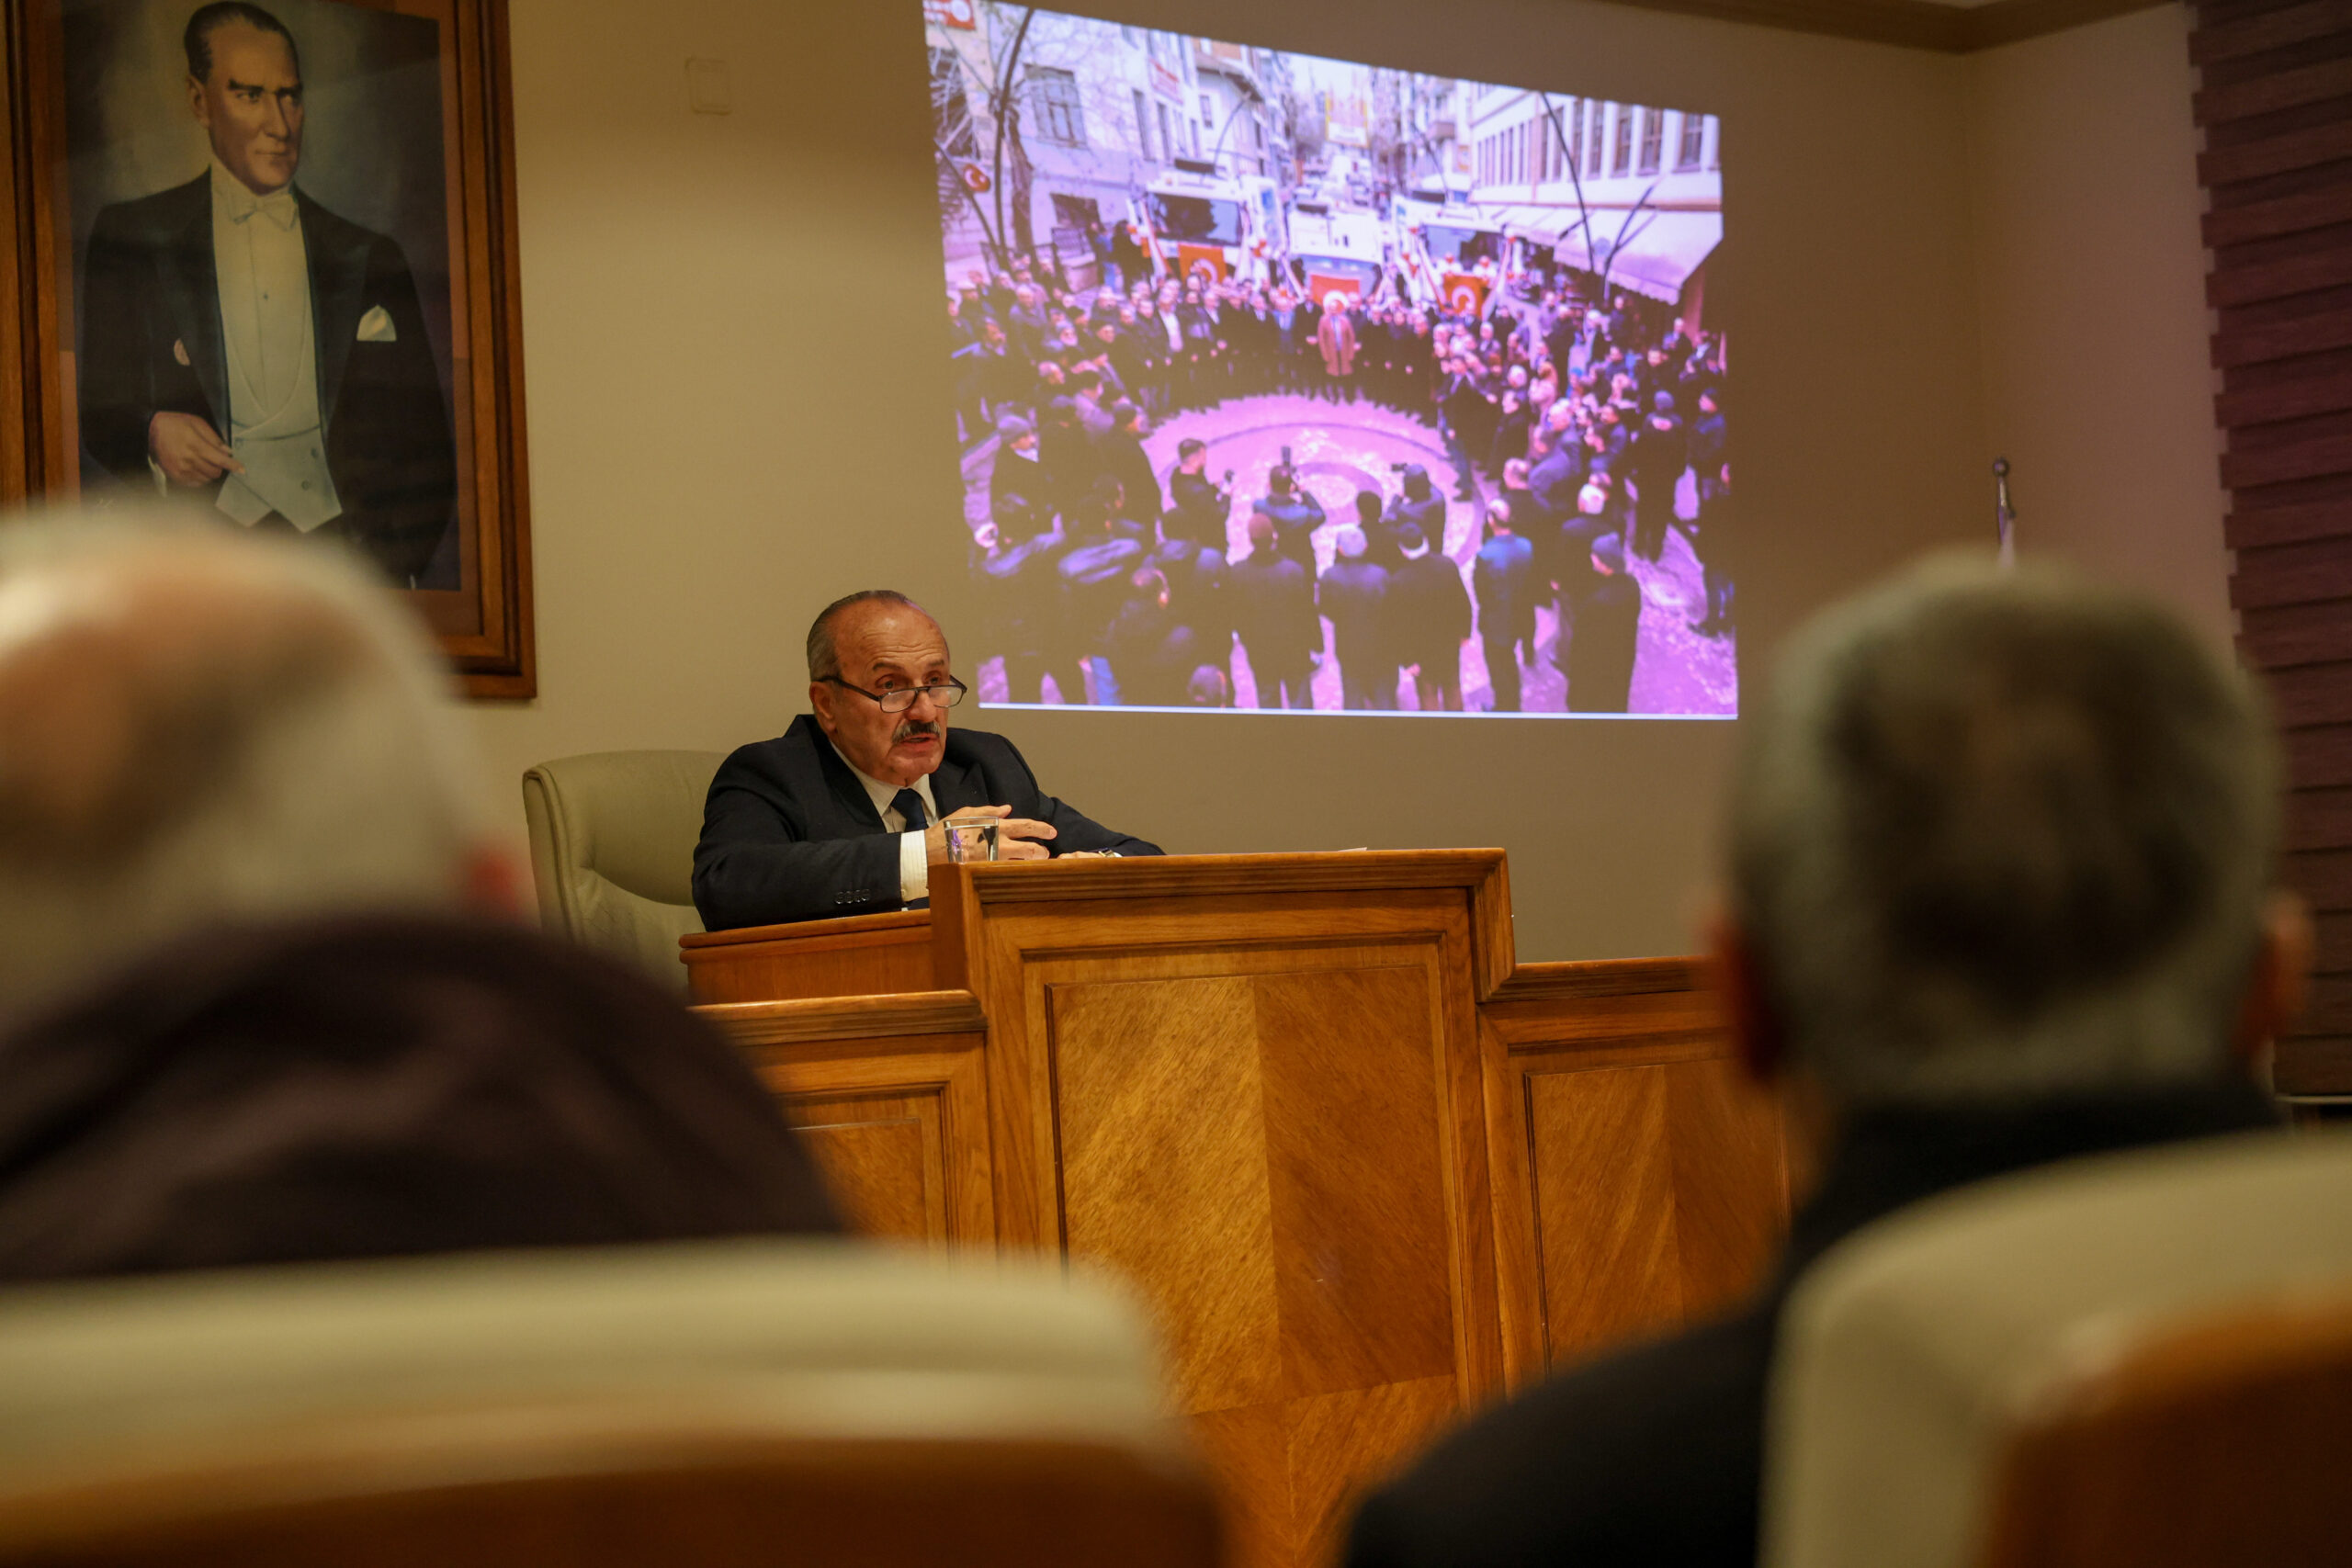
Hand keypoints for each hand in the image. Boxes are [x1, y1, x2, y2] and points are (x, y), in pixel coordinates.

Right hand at [149, 412, 241, 485]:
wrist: (149, 430)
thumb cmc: (175, 423)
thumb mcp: (196, 423)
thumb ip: (213, 438)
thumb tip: (228, 452)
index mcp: (195, 444)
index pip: (219, 460)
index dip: (233, 466)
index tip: (242, 470)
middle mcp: (188, 459)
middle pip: (215, 472)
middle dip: (220, 467)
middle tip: (215, 459)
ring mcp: (180, 469)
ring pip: (206, 479)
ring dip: (210, 472)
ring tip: (204, 462)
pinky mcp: (174, 475)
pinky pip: (195, 483)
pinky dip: (200, 478)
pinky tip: (197, 469)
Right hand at [923, 804, 1057, 863]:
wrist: (930, 852)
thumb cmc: (948, 830)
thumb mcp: (967, 813)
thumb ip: (990, 811)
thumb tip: (1008, 809)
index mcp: (996, 825)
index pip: (1026, 826)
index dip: (1042, 829)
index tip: (1052, 832)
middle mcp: (998, 843)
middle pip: (1030, 848)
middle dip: (1042, 851)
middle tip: (1046, 853)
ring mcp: (994, 860)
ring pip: (1022, 863)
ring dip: (1031, 864)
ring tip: (1035, 864)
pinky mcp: (987, 872)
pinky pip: (1007, 873)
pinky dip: (1016, 872)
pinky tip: (1019, 873)